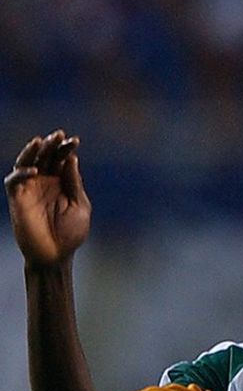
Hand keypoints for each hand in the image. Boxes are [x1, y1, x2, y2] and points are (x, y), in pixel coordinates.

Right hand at [5, 130, 90, 266]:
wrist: (56, 255)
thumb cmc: (71, 233)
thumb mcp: (80, 205)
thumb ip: (73, 183)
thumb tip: (71, 159)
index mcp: (61, 182)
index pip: (62, 159)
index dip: (66, 148)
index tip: (75, 140)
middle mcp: (45, 182)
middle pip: (45, 156)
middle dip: (51, 144)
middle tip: (58, 134)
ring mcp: (30, 189)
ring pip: (26, 162)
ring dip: (32, 151)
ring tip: (40, 141)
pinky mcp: (18, 199)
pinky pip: (14, 181)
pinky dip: (21, 173)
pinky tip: (33, 170)